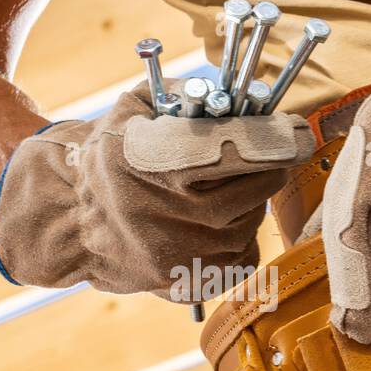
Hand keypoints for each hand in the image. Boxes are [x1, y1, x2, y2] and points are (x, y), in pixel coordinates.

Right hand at [0, 82, 314, 297]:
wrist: (71, 224)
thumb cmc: (110, 157)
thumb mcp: (134, 111)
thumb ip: (184, 93)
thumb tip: (241, 89)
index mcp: (158, 163)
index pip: (239, 150)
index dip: (277, 140)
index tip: (299, 133)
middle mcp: (172, 212)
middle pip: (255, 186)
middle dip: (265, 168)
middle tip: (260, 157)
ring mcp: (182, 252)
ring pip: (251, 221)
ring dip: (250, 202)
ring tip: (224, 190)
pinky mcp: (188, 280)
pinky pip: (243, 256)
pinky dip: (241, 237)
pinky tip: (217, 223)